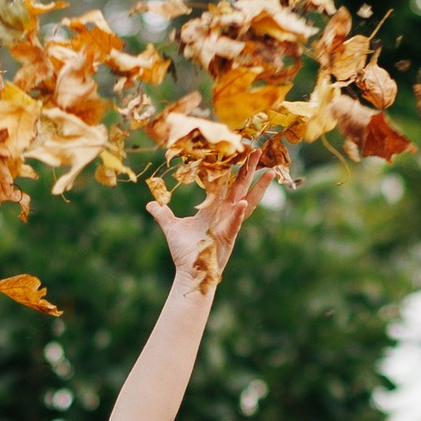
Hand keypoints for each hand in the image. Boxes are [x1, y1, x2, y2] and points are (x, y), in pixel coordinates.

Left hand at [148, 160, 278, 292]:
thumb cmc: (184, 251)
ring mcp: (229, 224)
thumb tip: (150, 204)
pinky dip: (238, 214)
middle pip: (240, 186)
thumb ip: (162, 213)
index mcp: (215, 208)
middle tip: (258, 149)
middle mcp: (225, 213)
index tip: (238, 150)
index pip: (226, 182)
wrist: (189, 272)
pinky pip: (235, 223)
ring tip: (269, 172)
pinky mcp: (228, 236)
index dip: (232, 166)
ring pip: (246, 201)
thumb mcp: (171, 227)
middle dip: (249, 168)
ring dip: (258, 187)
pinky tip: (241, 204)